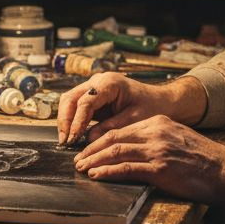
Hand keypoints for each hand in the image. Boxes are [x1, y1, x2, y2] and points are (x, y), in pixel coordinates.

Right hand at [56, 71, 179, 146]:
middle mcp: (98, 81)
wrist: (160, 101)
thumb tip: (88, 139)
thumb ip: (111, 128)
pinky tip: (72, 136)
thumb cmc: (151, 107)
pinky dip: (71, 120)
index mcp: (110, 83)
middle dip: (65, 120)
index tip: (74, 139)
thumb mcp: (134, 120)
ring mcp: (93, 87)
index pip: (85, 102)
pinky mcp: (92, 97)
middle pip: (71, 98)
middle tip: (65, 142)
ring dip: (65, 120)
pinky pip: (75, 106)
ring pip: (69, 101)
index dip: (77, 121)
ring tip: (66, 141)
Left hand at [73, 115, 224, 203]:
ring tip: (81, 168)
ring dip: (94, 161)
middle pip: (113, 138)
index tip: (88, 149)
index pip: (121, 130)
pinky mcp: (160, 169)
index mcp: (159, 123)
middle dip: (91, 150)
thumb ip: (157, 140)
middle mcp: (156, 133)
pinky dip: (108, 172)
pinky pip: (127, 169)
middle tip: (77, 160)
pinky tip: (97, 175)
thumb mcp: (179, 139)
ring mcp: (157, 151)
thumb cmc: (205, 159)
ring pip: (116, 152)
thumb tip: (134, 151)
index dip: (100, 140)